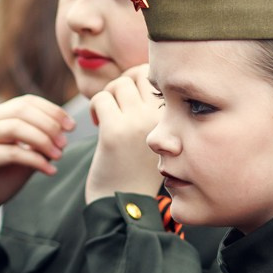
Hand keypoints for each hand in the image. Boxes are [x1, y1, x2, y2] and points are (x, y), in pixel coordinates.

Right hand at [0, 95, 74, 224]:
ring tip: (58, 156)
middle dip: (49, 124)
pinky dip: (35, 160)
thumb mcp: (24, 155)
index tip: (72, 126)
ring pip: (15, 127)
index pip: (27, 102)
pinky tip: (49, 170)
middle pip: (22, 110)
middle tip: (65, 143)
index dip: (52, 110)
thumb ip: (39, 142)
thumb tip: (64, 133)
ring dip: (43, 140)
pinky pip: (11, 153)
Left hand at [85, 66, 163, 202]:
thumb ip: (154, 105)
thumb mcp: (159, 132)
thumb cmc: (140, 164)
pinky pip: (101, 98)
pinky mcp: (115, 131)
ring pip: (119, 84)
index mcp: (176, 117)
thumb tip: (140, 70)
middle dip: (123, 85)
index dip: (140, 81)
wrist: (127, 202)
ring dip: (109, 96)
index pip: (159, 76)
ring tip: (108, 117)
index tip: (131, 102)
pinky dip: (96, 107)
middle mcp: (162, 117)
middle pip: (138, 74)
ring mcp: (139, 122)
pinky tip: (99, 125)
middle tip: (117, 107)